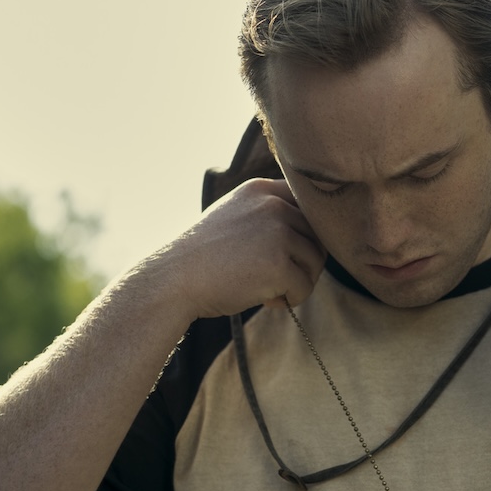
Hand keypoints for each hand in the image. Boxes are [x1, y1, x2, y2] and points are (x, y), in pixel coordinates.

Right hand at [155, 178, 326, 319]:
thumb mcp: (235, 217)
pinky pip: (305, 286)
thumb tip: (314, 235)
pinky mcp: (278, 264)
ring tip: (272, 291)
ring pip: (314, 261)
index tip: (290, 253)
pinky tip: (269, 301)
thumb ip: (268, 216)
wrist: (173, 280)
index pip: (307, 206)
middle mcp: (272, 205)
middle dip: (303, 261)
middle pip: (316, 235)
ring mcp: (276, 233)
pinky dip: (292, 299)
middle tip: (279, 279)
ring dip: (299, 281)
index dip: (306, 234)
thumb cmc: (204, 257)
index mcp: (261, 190)